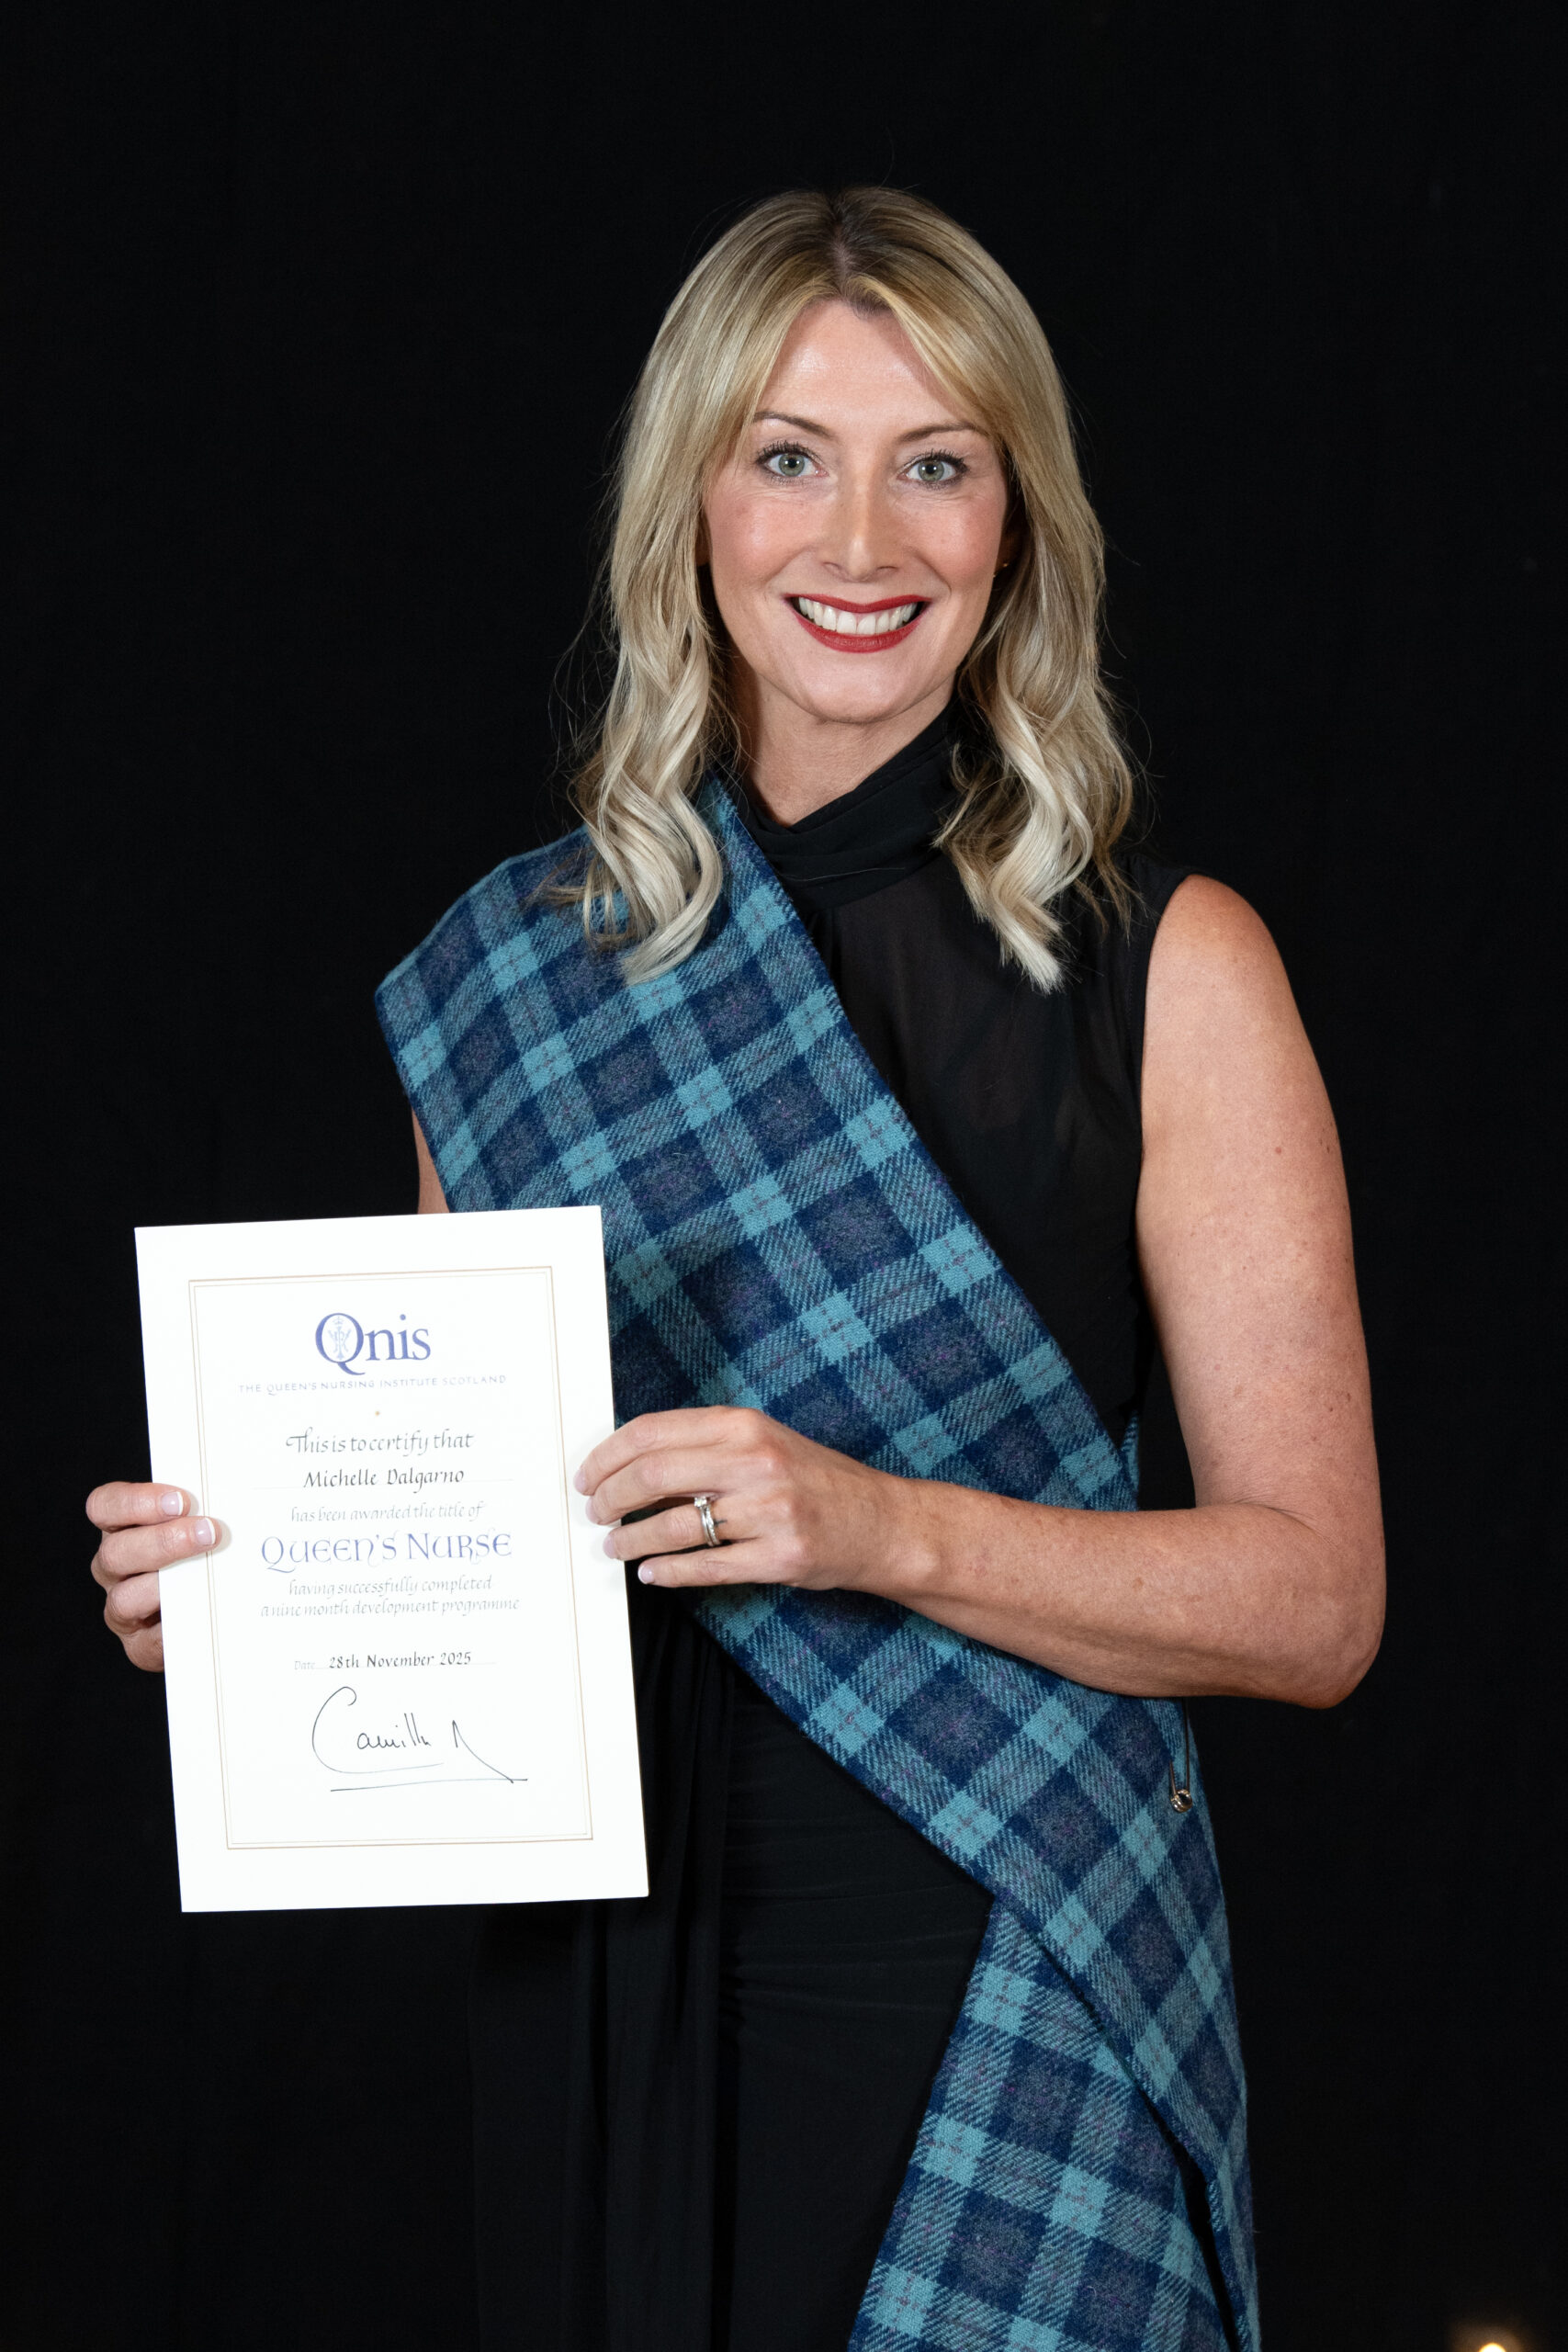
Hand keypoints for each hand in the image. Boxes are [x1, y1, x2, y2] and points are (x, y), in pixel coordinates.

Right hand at [87, 1483, 216, 1671]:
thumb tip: (235, 1505)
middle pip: (115, 1552)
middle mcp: (114, 1569)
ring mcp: (121, 1609)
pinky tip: (201, 1616)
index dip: (136, 1501)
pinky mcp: (139, 1646)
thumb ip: (204, 1514)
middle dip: (163, 1541)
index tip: (180, 1501)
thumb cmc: (207, 1557)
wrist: (214, 1617)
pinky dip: (175, 1628)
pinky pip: (150, 1640)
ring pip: (124, 1597)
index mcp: (122, 1530)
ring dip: (165, 1585)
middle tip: (208, 1533)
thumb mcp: (200, 1528)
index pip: (104, 1506)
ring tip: (204, 1576)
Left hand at [576, 1406, 906, 1590]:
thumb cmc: (815, 1480)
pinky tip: (651, 1573)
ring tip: (616, 1546)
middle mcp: (755, 1462)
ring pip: (672, 1527)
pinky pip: (705, 1568)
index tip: (588, 1476)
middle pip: (652, 1476)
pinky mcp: (779, 1557)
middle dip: (609, 1499)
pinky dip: (668, 1572)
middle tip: (595, 1513)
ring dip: (630, 1541)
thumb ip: (705, 1444)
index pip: (652, 1432)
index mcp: (745, 1425)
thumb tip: (630, 1463)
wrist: (880, 1522)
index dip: (607, 1456)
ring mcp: (768, 1512)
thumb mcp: (763, 1441)